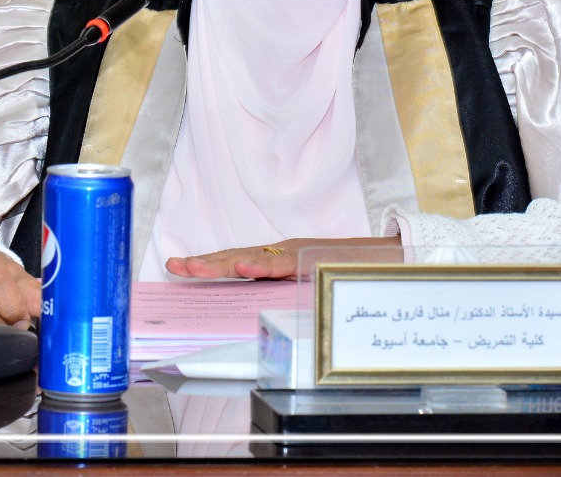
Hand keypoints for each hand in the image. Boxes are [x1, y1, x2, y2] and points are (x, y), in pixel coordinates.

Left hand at [165, 236, 402, 279]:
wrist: (386, 259)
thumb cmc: (346, 272)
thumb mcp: (306, 283)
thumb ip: (281, 290)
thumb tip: (253, 307)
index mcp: (277, 259)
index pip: (236, 260)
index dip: (207, 262)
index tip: (176, 265)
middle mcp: (282, 252)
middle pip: (236, 257)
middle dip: (203, 263)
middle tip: (174, 267)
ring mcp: (296, 254)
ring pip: (253, 258)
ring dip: (222, 264)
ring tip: (194, 267)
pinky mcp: (311, 259)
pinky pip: (283, 265)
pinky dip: (262, 266)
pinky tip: (243, 268)